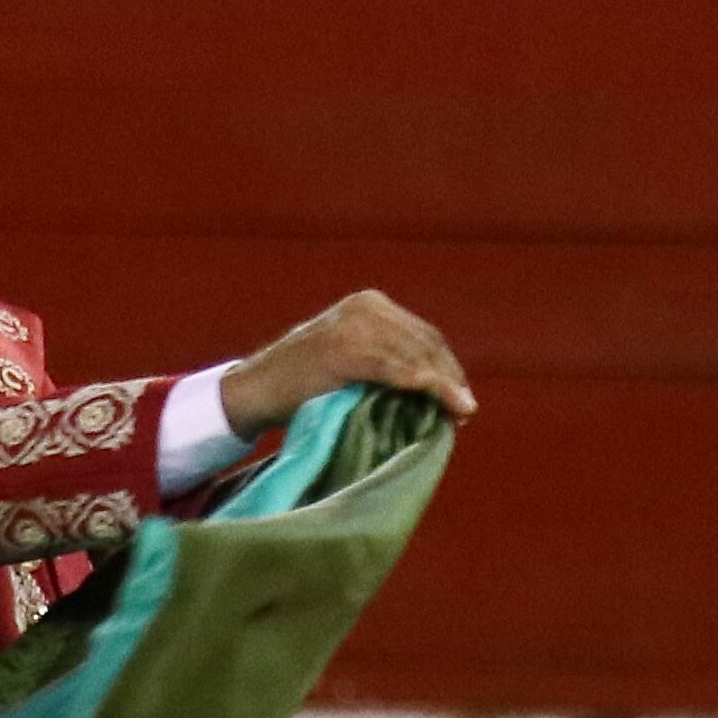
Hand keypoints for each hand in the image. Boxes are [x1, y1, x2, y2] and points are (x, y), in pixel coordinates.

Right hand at [218, 290, 473, 439]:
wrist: (253, 390)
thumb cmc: (300, 385)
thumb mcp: (348, 358)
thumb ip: (383, 359)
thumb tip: (432, 387)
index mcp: (368, 304)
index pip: (423, 335)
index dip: (447, 367)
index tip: (460, 398)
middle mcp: (365, 307)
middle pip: (425, 342)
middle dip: (449, 377)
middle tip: (464, 410)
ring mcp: (354, 325)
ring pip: (416, 355)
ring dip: (443, 385)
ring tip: (459, 412)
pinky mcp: (345, 349)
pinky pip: (395, 368)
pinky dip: (422, 385)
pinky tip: (438, 402)